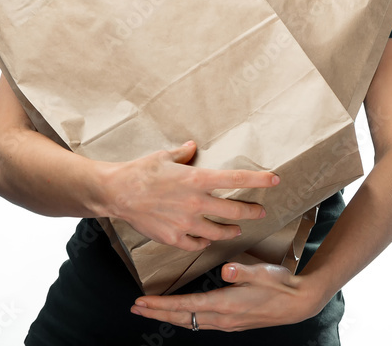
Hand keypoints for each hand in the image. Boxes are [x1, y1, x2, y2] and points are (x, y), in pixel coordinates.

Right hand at [100, 140, 278, 250]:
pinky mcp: (174, 238)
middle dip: (251, 211)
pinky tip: (207, 240)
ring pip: (219, 232)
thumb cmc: (140, 171)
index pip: (236, 178)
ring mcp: (186, 223)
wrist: (117, 193)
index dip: (258, 179)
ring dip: (232, 230)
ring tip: (237, 229)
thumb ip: (183, 153)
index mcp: (197, 179)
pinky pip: (197, 244)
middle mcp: (196, 202)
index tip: (274, 179)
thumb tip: (192, 146)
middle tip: (259, 211)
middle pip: (234, 210)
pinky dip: (204, 242)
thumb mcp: (164, 156)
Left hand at [130, 261, 325, 331]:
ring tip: (151, 310)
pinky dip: (185, 317)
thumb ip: (241, 272)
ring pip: (190, 322)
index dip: (162, 305)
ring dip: (169, 316)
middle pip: (182, 318)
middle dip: (157, 314)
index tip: (142, 302)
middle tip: (136, 308)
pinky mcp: (232, 322)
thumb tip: (225, 270)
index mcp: (226, 305)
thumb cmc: (279, 284)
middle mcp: (223, 319)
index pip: (186, 307)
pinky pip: (201, 322)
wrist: (298, 303)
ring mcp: (227, 323)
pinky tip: (181, 313)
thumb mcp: (261, 273)